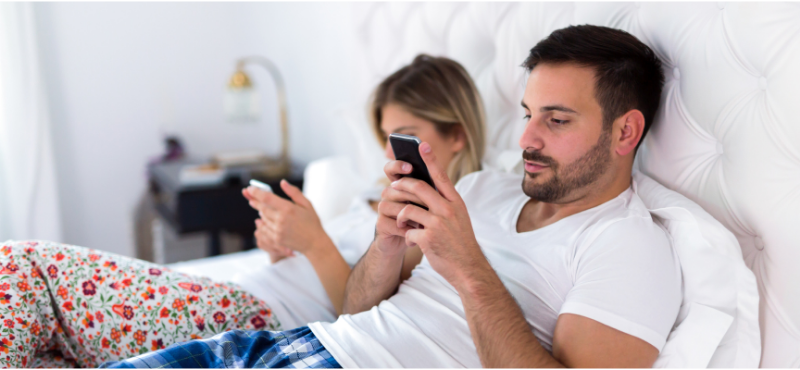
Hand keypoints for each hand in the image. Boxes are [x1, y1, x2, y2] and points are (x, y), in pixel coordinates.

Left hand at [242, 180, 329, 258]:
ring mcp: (278, 230)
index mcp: (288, 208)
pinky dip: (262, 224)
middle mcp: (281, 219)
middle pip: (262, 208)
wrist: (314, 243)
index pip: (267, 198)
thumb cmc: (312, 222)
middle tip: (251, 198)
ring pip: (263, 219)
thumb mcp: (307, 204)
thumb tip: (283, 182)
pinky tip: (262, 221)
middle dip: (255, 202)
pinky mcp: (276, 239)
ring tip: (261, 209)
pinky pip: (264, 229)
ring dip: (261, 213)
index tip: (250, 188)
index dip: (256, 192)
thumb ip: (294, 192)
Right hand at [375, 160, 422, 257]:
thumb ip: (429, 191)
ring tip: (424, 224)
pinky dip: (407, 230)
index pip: (392, 169)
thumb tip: (437, 177)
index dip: (398, 165)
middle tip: (428, 204)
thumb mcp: (426, 204)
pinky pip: (394, 223)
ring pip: (395, 206)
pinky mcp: (381, 224)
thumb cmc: (421, 220)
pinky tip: (415, 235)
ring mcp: (383, 209)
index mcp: (400, 185)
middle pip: (397, 187)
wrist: (411, 243)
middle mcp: (389, 193)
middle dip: (414, 195)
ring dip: (411, 215)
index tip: (410, 167)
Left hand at [390, 142, 487, 288]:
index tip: (422, 145)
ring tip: (401, 221)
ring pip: (408, 209)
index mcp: (456, 202)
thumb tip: (425, 190)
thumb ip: (444, 204)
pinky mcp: (428, 239)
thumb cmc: (460, 243)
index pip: (441, 176)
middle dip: (402, 186)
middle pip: (419, 188)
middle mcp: (448, 209)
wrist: (468, 268)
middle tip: (393, 188)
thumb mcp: (458, 218)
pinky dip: (406, 235)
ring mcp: (438, 224)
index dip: (430, 160)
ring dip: (400, 214)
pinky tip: (411, 241)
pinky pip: (408, 230)